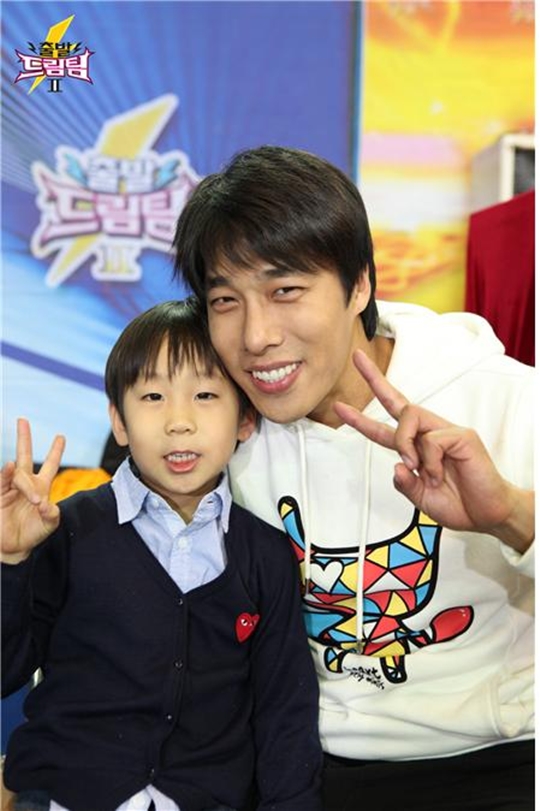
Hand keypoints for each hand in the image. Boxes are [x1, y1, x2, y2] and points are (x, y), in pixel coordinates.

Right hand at [1, 418, 65, 563]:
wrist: (15, 548)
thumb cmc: (34, 533)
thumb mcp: (50, 524)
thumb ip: (52, 514)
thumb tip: (46, 504)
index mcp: (42, 487)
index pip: (50, 465)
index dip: (55, 452)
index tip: (61, 437)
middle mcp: (26, 484)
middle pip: (24, 456)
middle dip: (24, 438)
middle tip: (22, 420)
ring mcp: (11, 489)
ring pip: (17, 474)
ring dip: (26, 485)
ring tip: (36, 501)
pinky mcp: (0, 496)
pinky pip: (3, 482)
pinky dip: (6, 474)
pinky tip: (9, 467)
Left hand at [334, 350, 533, 553]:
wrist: (487, 515)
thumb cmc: (459, 504)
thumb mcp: (421, 499)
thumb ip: (405, 484)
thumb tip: (397, 465)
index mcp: (416, 448)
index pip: (385, 428)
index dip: (360, 419)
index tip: (339, 407)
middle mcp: (428, 434)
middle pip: (397, 402)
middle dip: (374, 379)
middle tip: (358, 357)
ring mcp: (446, 432)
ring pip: (409, 415)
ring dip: (404, 441)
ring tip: (418, 467)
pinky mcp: (462, 436)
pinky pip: (431, 439)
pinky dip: (430, 461)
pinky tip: (440, 474)